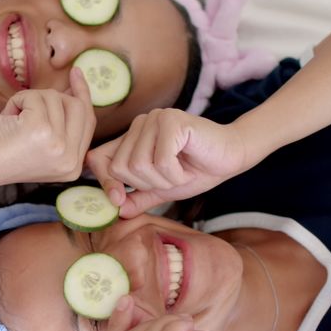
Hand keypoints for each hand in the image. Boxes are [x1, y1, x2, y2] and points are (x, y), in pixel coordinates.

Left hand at [0, 69, 94, 185]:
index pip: (88, 123)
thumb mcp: (39, 142)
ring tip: (10, 121)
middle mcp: (69, 160)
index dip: (83, 96)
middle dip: (51, 98)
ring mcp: (57, 146)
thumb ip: (61, 124)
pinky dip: (18, 99)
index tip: (76, 73)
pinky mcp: (40, 130)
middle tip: (26, 103)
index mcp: (72, 167)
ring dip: (28, 100)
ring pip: (55, 98)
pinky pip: (36, 96)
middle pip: (78, 107)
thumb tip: (75, 91)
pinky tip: (5, 117)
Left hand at [85, 109, 250, 217]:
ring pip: (139, 165)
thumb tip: (117, 211)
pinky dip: (175, 174)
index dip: (105, 182)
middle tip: (170, 179)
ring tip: (180, 172)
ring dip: (163, 180)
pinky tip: (187, 166)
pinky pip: (161, 161)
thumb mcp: (162, 189)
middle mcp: (139, 124)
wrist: (232, 156)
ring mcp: (155, 119)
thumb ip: (138, 198)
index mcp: (132, 137)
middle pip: (120, 168)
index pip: (98, 158)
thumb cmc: (197, 169)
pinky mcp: (172, 121)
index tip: (119, 199)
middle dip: (147, 184)